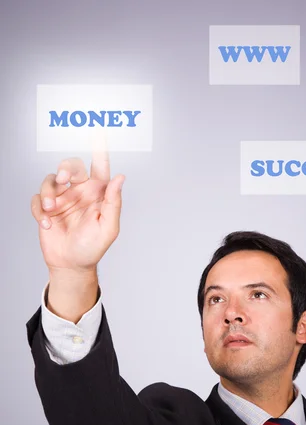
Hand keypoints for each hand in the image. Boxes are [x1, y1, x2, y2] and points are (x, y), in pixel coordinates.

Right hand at [31, 151, 124, 271]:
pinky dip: (40, 210)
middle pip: (71, 166)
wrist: (72, 264)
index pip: (100, 166)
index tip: (98, 132)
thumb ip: (113, 202)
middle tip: (63, 179)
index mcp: (97, 193)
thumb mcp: (108, 227)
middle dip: (65, 168)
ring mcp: (62, 199)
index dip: (99, 149)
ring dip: (49, 192)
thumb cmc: (93, 247)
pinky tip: (48, 225)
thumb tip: (120, 178)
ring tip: (53, 210)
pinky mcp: (46, 209)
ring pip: (50, 179)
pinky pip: (38, 199)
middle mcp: (79, 192)